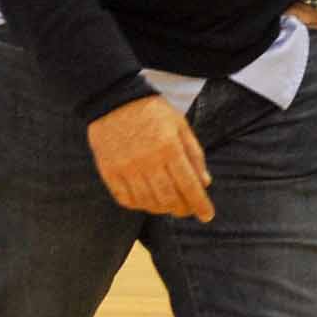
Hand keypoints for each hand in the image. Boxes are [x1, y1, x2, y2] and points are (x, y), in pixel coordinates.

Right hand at [86, 94, 214, 221]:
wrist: (114, 100)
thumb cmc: (153, 112)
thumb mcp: (180, 125)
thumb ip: (194, 154)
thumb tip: (206, 183)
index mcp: (169, 147)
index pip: (189, 185)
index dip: (200, 204)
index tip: (208, 216)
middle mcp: (147, 161)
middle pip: (168, 199)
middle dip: (182, 209)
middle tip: (188, 210)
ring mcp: (126, 168)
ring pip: (148, 203)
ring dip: (162, 209)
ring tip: (170, 206)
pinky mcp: (109, 172)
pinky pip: (126, 199)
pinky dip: (140, 205)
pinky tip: (148, 201)